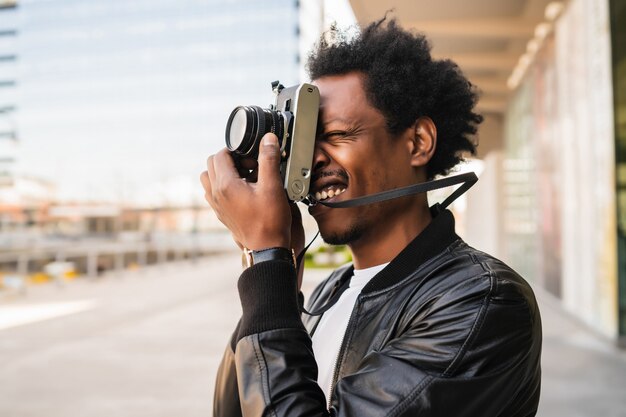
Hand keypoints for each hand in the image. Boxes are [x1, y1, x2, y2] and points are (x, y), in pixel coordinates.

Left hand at [200, 133, 291, 250]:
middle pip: (212, 163)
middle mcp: (215, 194)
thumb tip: (268, 139)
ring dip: (224, 172)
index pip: (220, 154)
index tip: (253, 159)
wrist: (267, 248)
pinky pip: (213, 192)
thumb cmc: (270, 221)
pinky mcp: (221, 213)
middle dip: (230, 159)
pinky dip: (224, 186)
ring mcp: (216, 205)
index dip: (237, 151)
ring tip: (245, 177)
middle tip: (250, 166)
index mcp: (225, 185)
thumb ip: (269, 159)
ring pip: (209, 178)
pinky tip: (243, 191)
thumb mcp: (273, 186)